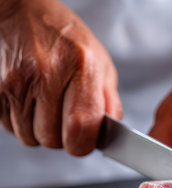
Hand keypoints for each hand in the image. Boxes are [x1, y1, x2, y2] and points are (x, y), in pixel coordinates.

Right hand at [0, 0, 120, 155]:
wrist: (22, 12)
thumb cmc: (65, 38)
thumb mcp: (100, 62)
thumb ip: (109, 99)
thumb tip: (111, 130)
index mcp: (80, 66)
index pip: (81, 127)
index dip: (84, 143)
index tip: (86, 138)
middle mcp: (45, 75)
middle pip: (53, 139)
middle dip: (63, 136)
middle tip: (66, 115)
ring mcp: (15, 83)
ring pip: (30, 138)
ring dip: (41, 130)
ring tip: (49, 105)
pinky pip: (11, 129)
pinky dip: (23, 123)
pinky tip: (31, 102)